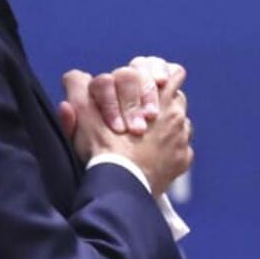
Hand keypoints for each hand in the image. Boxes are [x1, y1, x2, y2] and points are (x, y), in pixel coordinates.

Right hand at [61, 67, 193, 195]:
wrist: (121, 187)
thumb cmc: (103, 148)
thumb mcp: (83, 111)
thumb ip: (77, 86)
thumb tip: (77, 77)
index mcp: (161, 95)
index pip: (173, 72)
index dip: (156, 79)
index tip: (146, 90)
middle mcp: (178, 114)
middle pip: (176, 96)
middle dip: (158, 103)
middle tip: (139, 116)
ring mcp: (182, 138)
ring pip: (179, 121)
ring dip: (164, 125)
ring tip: (143, 136)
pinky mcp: (182, 160)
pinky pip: (181, 148)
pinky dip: (168, 150)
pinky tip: (150, 157)